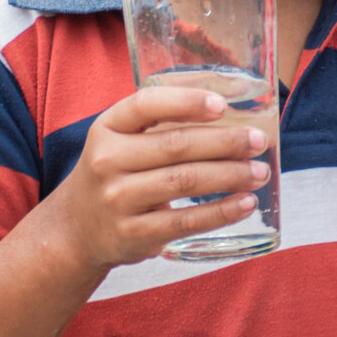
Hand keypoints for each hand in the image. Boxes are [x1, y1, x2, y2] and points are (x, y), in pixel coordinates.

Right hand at [54, 86, 271, 269]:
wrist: (77, 227)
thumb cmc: (114, 171)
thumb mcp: (119, 138)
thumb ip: (159, 122)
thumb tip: (227, 109)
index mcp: (107, 126)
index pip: (146, 104)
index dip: (186, 101)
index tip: (222, 104)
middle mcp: (107, 160)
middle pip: (175, 145)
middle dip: (225, 142)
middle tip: (258, 141)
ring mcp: (117, 200)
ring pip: (184, 182)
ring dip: (230, 175)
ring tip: (259, 171)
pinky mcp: (132, 235)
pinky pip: (184, 222)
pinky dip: (220, 213)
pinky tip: (245, 203)